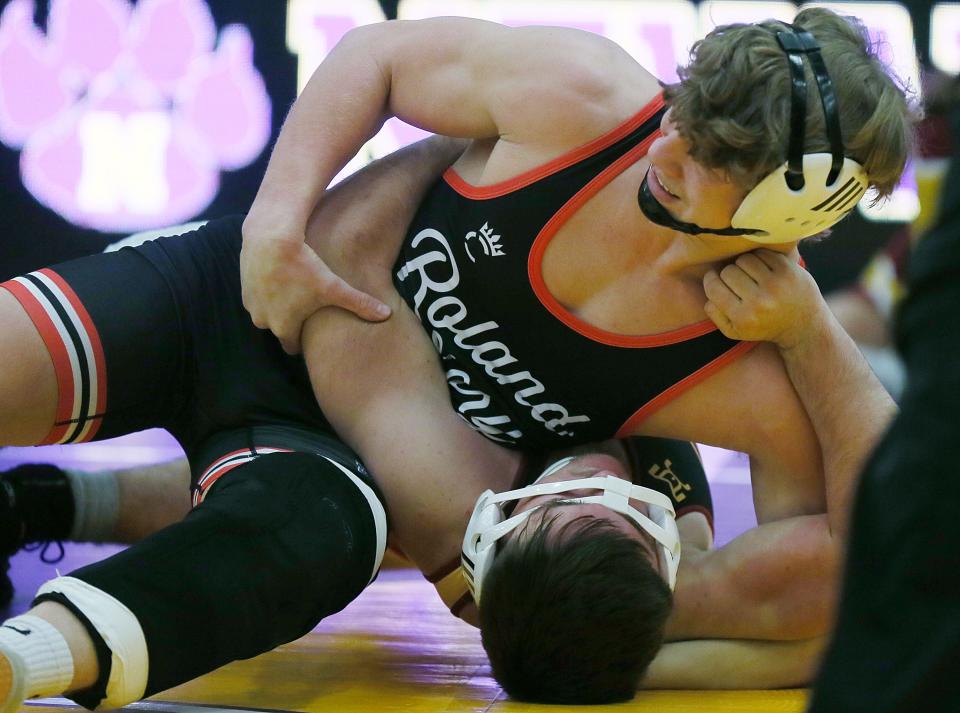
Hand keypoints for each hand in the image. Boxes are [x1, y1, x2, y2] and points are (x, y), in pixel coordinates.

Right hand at [240, 221, 390, 354]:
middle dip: (292, 322)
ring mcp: (250, 305)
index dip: (305, 340)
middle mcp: (263, 322)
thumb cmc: (304, 266)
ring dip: (277, 305)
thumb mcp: (334, 286)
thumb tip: (387, 315)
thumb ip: (360, 304)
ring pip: (267, 312)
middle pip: (280, 329)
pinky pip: (257, 296)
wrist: (270, 238)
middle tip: (307, 309)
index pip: (294, 346)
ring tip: (293, 290)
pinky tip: (280, 278)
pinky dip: (267, 290)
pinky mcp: (242, 287)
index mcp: (284, 328)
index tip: (315, 332)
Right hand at [703, 249, 825, 350]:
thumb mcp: (735, 332)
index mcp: (743, 317)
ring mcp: (775, 284)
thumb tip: (709, 295)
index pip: (714, 288)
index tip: (713, 279)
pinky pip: (762, 253)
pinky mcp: (788, 270)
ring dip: (743, 265)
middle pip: (728, 272)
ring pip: (744, 260)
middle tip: (736, 280)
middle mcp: (759, 301)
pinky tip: (763, 269)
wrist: (803, 324)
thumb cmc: (764, 326)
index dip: (710, 280)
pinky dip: (760, 258)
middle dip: (728, 274)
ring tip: (749, 274)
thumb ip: (716, 315)